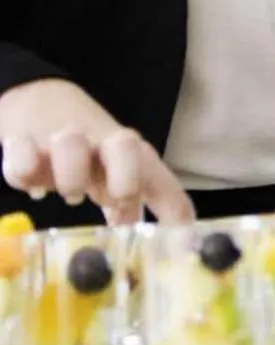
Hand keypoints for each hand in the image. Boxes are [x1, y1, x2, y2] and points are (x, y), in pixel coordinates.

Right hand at [0, 79, 193, 223]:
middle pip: (126, 144)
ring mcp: (61, 138)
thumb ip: (126, 206)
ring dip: (71, 176)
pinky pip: (22, 156)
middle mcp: (100, 142)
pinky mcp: (22, 140)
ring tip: (70, 193)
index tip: (183, 233)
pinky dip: (23, 174)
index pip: (157, 176)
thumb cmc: (85, 148)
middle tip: (118, 200)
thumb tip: (148, 243)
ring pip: (71, 144)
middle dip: (126, 176)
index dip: (172, 204)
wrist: (41, 101)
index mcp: (127, 154)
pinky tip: (29, 183)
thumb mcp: (109, 173)